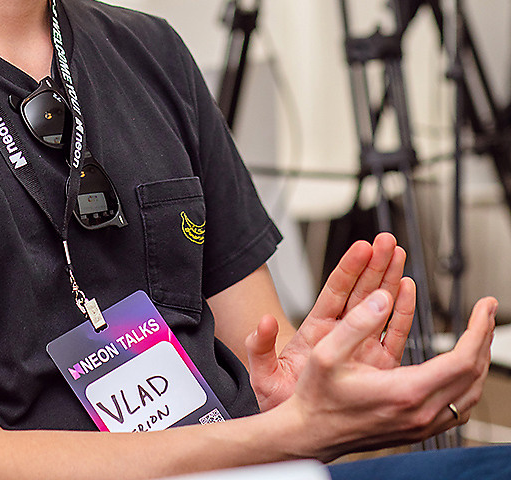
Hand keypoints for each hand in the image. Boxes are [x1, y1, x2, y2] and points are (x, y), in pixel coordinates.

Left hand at [246, 233, 414, 410]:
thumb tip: (262, 323)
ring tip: (400, 253)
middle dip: (375, 264)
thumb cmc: (283, 401)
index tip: (361, 247)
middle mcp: (341, 334)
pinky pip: (392, 335)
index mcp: (316, 331)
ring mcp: (360, 347)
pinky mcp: (377, 366)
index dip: (349, 269)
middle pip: (360, 291)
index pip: (335, 293)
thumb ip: (260, 347)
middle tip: (387, 240)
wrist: (301, 429)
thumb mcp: (264, 375)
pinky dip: (401, 312)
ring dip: (389, 279)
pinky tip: (408, 289)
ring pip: (378, 306)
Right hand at [284, 290, 496, 459]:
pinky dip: (468, 384)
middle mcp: (419, 413)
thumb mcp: (327, 352)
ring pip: (470, 395)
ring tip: (479, 334)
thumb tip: (382, 298)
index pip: (462, 361)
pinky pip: (458, 409)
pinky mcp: (417, 430)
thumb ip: (356, 323)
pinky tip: (462, 369)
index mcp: (404, 392)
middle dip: (485, 338)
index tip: (483, 307)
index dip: (478, 330)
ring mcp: (421, 425)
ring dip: (479, 362)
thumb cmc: (317, 396)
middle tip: (487, 311)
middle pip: (473, 376)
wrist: (310, 434)